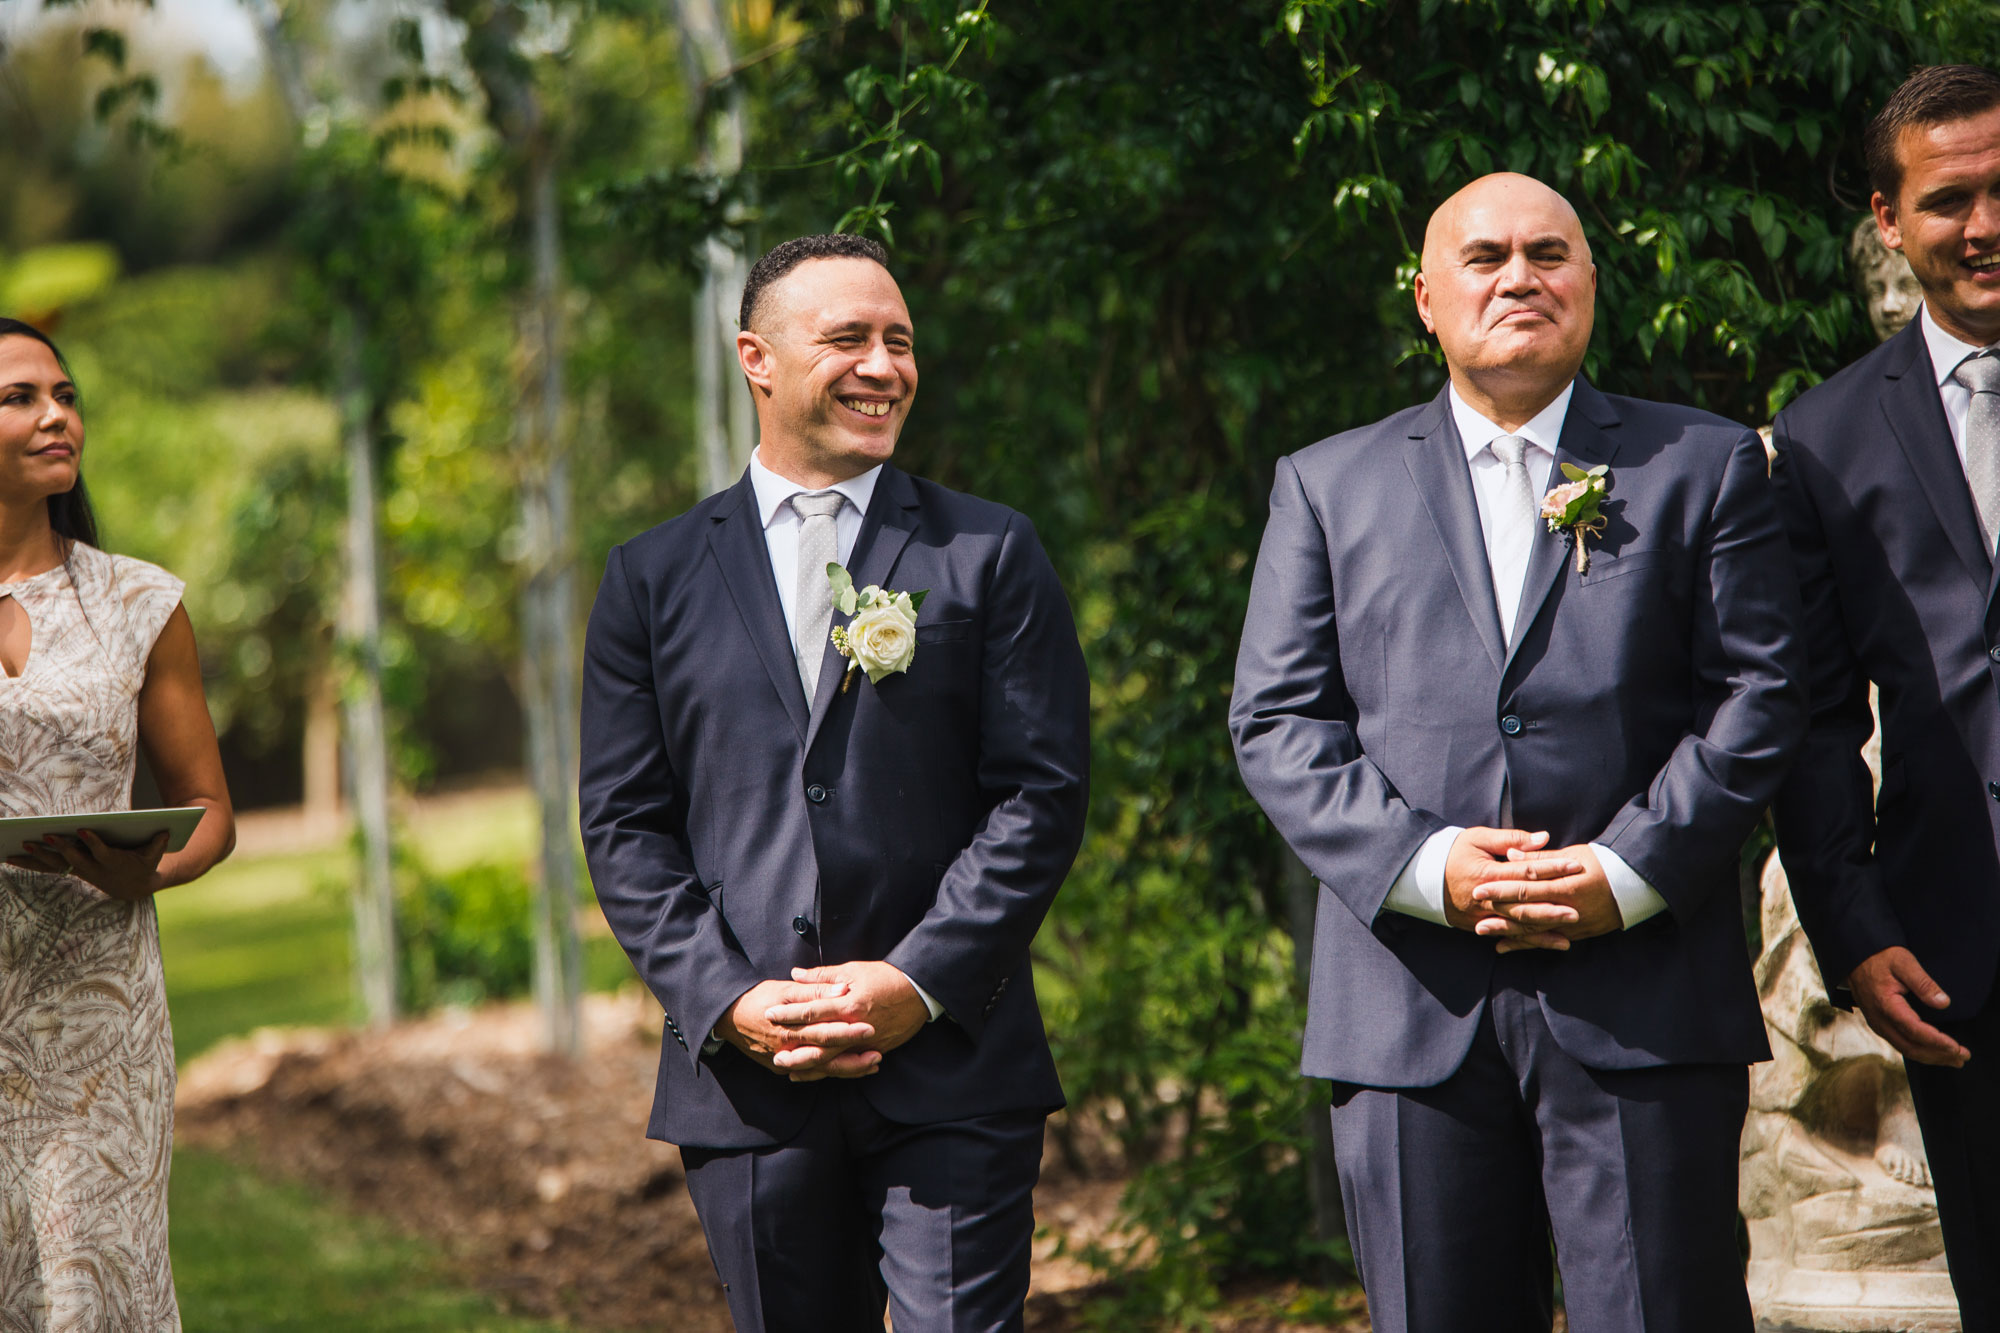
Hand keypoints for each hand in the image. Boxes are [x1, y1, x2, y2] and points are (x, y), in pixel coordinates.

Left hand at [6, 831, 167, 900]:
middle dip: (60, 847)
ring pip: (57, 864)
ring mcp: (80, 870)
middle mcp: (94, 869)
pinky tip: (12, 857)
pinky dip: (30, 862)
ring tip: (22, 844)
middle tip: (45, 835)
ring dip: (39, 856)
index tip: (83, 830)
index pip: (102, 852)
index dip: (93, 842)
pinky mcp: (71, 869)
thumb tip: (166, 831)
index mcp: (114, 862)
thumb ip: (159, 844)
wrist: (134, 887)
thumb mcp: (155, 856)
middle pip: (74, 858)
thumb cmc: (145, 864)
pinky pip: (48, 867)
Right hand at [716, 978, 878, 1078]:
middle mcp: (788, 1049)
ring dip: (847, 1069)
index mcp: (789, 1027)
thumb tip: (842, 989)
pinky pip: (810, 1074)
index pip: (824, 1031)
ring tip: (872, 1065)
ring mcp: (784, 1061)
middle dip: (853, 1056)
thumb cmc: (758, 998)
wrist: (728, 1018)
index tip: (870, 1027)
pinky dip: (830, 1073)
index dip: (847, 1031)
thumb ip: (814, 991)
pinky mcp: (782, 1067)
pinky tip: (850, 1071)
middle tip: (879, 1053)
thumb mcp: (784, 989)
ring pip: (821, 1069)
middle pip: (825, 1055)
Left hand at [764, 961, 930, 1082]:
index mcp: (848, 1003)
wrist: (920, 992)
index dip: (789, 1013)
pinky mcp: (875, 1050)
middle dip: (793, 1046)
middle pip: (818, 1041)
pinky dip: (831, 1071)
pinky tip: (817, 1073)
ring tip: (788, 1068)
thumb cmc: (886, 977)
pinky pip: (849, 1065)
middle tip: (773, 1051)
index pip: (812, 1011)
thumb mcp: (854, 970)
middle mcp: (855, 1026)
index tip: (770, 1014)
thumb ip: (823, 975)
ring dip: (808, 1065)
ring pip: (832, 1059)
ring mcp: (866, 1042)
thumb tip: (796, 974)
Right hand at [1443, 827, 1582, 949]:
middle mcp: (1485, 898)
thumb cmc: (1453, 852)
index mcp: (1486, 873)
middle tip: (1579, 908)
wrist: (1422, 878)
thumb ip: (1511, 839)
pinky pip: (1510, 935)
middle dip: (1552, 906)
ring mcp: (1483, 916)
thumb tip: (1543, 838)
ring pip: (1519, 924)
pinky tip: (1552, 943)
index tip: (1575, 866)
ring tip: (1572, 928)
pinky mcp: (1481, 926)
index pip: (1525, 871)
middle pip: (1524, 903)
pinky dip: (1532, 941)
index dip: (1551, 868)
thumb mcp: (1477, 839)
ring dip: (1546, 928)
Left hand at [1471, 843, 1623, 952]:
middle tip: (1474, 909)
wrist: (1637, 884)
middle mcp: (1569, 907)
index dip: (1501, 888)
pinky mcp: (1577, 934)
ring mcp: (1574, 924)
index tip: (1479, 887)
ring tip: (1482, 930)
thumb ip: (1540, 857)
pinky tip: (1505, 946)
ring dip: (1506, 931)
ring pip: (1534, 930)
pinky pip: (1546, 941)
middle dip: (1498, 910)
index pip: (1527, 886)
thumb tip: (1511, 855)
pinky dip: (1525, 944)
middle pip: (1526, 910)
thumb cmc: (1603, 862)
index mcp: (1566, 884)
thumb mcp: (1572, 854)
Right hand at [1848, 947, 1968, 1068]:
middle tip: (1962, 1057)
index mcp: (1885, 1005)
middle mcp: (1879, 1019)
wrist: (1855, 957)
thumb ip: (1923, 983)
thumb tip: (1944, 1002)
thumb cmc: (1880, 958)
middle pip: (1911, 1047)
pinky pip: (1900, 1044)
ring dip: (1931, 1057)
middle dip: (1938, 1055)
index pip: (1914, 1030)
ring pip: (1906, 1049)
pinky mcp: (1879, 1024)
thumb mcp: (1904, 963)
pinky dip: (1919, 1052)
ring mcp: (1877, 1023)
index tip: (1957, 1047)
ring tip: (1953, 1059)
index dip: (1937, 1041)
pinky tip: (1933, 1052)